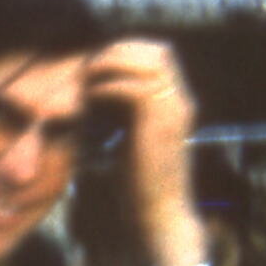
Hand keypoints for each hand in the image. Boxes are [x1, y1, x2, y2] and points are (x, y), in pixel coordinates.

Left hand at [84, 40, 204, 265]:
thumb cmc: (137, 185)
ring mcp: (174, 109)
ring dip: (111, 65)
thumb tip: (94, 98)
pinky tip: (89, 98)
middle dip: (118, 51)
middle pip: (156, 50)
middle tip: (86, 67)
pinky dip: (109, 87)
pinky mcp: (161, 124)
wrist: (156, 215)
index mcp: (174, 102)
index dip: (125, 52)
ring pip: (148, 62)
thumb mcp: (129, 141)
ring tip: (85, 80)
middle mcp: (180, 100)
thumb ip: (121, 116)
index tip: (93, 65)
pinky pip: (135, 88)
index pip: (158, 55)